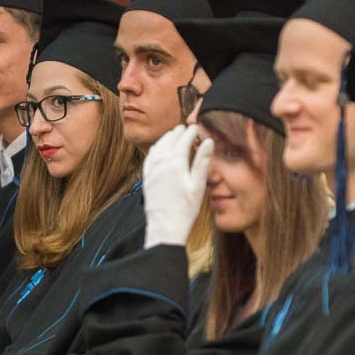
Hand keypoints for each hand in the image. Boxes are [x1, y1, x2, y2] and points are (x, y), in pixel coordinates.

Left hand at [143, 125, 212, 249]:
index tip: (196, 127)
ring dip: (166, 138)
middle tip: (185, 127)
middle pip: (170, 140)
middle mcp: (161, 163)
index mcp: (176, 163)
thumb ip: (202, 161)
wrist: (165, 227)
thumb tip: (208, 141)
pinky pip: (149, 156)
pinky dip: (155, 148)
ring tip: (174, 134)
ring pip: (158, 146)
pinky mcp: (146, 178)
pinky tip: (159, 148)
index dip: (191, 132)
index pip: (184, 141)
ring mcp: (152, 170)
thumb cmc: (185, 209)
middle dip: (178, 132)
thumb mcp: (199, 185)